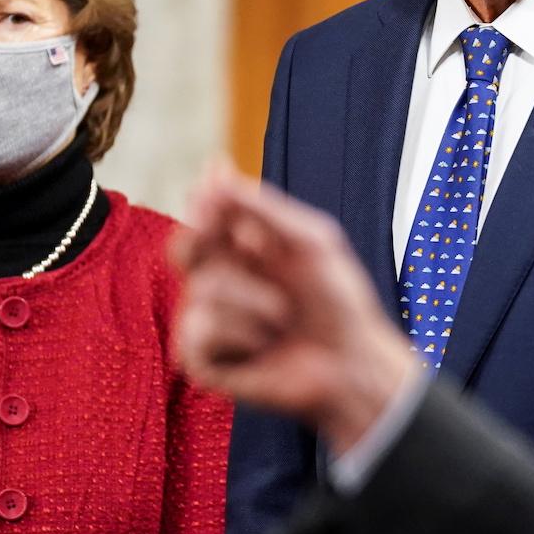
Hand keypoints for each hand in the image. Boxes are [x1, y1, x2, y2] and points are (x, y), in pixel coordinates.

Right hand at [173, 163, 418, 451]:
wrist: (351, 362)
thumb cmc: (337, 301)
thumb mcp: (309, 240)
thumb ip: (261, 207)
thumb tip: (214, 171)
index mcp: (239, 250)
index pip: (204, 217)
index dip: (206, 201)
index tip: (218, 187)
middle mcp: (218, 282)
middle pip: (182, 247)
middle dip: (205, 240)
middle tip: (248, 248)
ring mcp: (206, 320)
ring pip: (202, 290)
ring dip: (255, 302)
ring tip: (283, 320)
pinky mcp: (201, 359)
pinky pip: (199, 331)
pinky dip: (239, 336)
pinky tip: (262, 347)